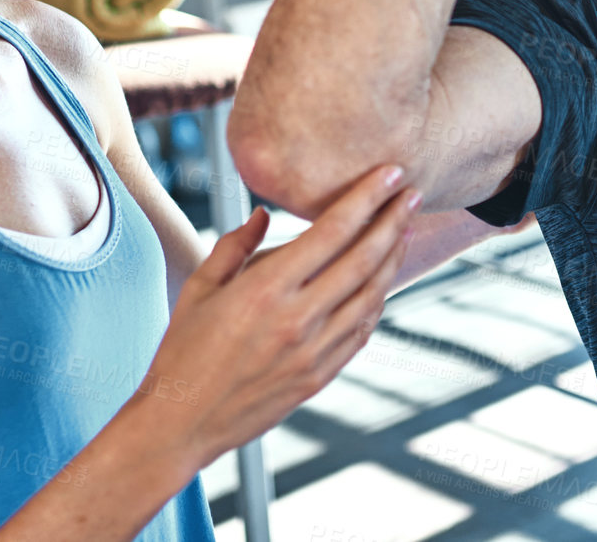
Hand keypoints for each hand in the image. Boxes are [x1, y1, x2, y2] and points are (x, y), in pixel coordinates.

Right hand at [135, 163, 420, 470]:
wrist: (181, 422)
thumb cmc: (183, 350)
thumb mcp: (200, 287)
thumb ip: (236, 246)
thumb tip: (265, 213)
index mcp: (265, 289)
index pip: (332, 231)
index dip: (367, 198)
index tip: (391, 174)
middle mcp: (297, 319)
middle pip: (363, 258)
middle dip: (394, 221)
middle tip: (415, 194)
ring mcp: (313, 351)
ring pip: (371, 295)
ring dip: (394, 258)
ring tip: (407, 230)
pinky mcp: (320, 376)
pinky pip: (361, 330)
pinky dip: (377, 301)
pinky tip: (381, 281)